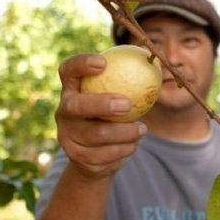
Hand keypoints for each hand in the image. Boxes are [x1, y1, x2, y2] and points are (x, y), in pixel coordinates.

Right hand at [55, 53, 145, 180]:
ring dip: (125, 132)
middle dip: (102, 104)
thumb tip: (156, 62)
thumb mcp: (116, 96)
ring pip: (98, 134)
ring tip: (142, 129)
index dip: (81, 64)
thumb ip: (128, 80)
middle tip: (127, 104)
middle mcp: (64, 111)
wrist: (95, 156)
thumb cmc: (112, 116)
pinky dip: (125, 148)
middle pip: (77, 106)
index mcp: (72, 89)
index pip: (69, 70)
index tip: (103, 63)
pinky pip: (106, 154)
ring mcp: (67, 135)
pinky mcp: (77, 157)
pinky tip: (133, 144)